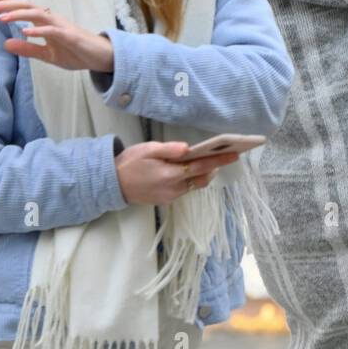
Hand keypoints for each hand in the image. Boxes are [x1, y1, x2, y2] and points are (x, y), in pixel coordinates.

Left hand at [0, 0, 113, 71]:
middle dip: (8, 4)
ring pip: (38, 14)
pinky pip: (52, 30)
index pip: (24, 8)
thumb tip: (5, 43)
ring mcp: (61, 26)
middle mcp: (52, 19)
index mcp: (46, 22)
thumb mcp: (47, 54)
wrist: (101, 57)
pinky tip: (25, 31)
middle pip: (28, 6)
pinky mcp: (70, 36)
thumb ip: (28, 48)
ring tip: (2, 17)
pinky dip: (38, 30)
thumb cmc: (76, 52)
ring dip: (19, 14)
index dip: (8, 1)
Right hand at [114, 141, 241, 203]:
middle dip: (216, 167)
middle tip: (228, 155)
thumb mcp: (148, 149)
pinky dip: (192, 179)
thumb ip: (170, 149)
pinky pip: (185, 189)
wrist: (112, 183)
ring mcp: (170, 196)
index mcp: (170, 174)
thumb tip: (188, 148)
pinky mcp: (166, 200)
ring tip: (212, 161)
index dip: (220, 160)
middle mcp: (173, 188)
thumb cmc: (130, 162)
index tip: (235, 154)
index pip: (202, 166)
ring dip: (204, 174)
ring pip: (195, 185)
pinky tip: (191, 170)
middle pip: (202, 178)